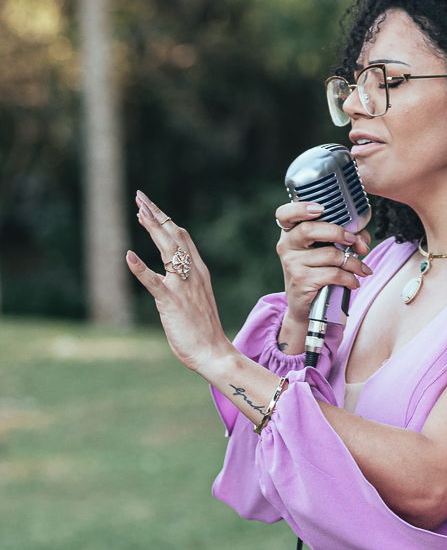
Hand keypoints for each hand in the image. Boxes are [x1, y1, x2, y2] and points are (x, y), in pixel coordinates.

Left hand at [126, 191, 231, 374]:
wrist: (214, 352)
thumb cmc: (203, 329)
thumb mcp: (196, 297)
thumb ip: (184, 282)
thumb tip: (165, 275)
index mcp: (198, 271)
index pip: (181, 236)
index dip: (163, 220)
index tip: (147, 208)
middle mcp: (192, 273)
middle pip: (174, 235)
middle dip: (156, 214)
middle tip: (140, 197)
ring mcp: (183, 286)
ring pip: (168, 249)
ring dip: (152, 228)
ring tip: (139, 211)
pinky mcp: (172, 302)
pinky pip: (154, 282)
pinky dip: (140, 268)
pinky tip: (128, 255)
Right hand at [275, 200, 371, 334]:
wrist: (307, 306)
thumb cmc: (319, 271)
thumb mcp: (327, 249)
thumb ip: (345, 237)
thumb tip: (362, 242)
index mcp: (290, 232)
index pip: (285, 214)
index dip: (300, 208)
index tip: (320, 209)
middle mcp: (286, 246)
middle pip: (309, 229)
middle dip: (339, 232)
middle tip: (355, 242)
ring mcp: (292, 264)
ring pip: (330, 254)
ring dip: (354, 262)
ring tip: (362, 269)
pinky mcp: (301, 281)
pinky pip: (333, 274)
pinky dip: (350, 278)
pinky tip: (354, 282)